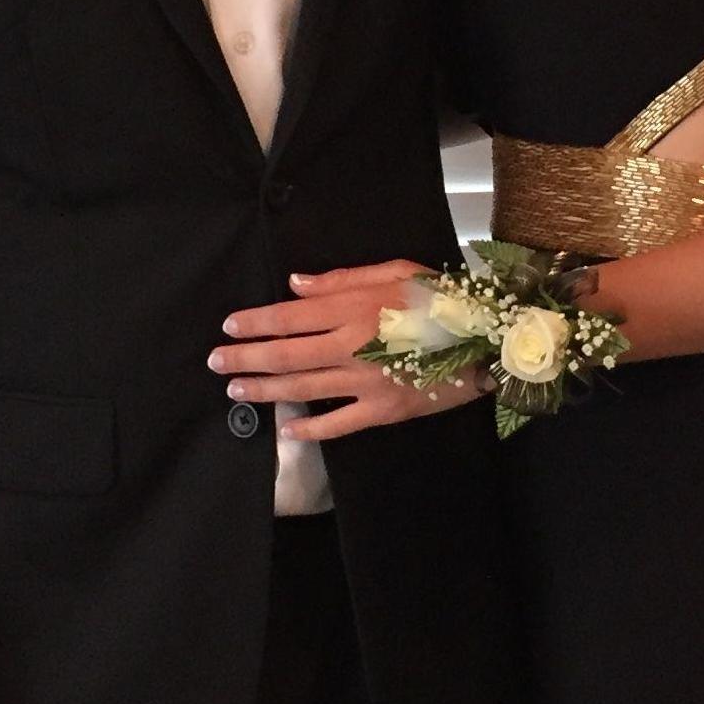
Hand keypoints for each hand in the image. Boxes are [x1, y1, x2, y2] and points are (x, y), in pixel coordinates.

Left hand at [212, 260, 482, 443]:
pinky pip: (338, 424)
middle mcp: (353, 346)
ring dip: (265, 390)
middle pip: (287, 354)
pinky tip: (288, 431)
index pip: (291, 317)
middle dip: (246, 359)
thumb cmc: (442, 300)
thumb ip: (341, 279)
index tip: (229, 326)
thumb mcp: (395, 271)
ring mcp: (367, 382)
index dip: (256, 323)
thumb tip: (295, 286)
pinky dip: (311, 430)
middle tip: (216, 363)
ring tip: (236, 391)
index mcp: (355, 308)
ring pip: (303, 388)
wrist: (487, 341)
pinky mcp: (383, 409)